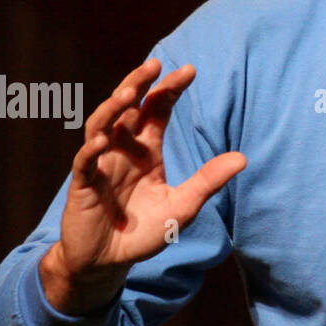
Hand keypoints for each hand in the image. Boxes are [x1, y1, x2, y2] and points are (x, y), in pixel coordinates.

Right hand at [40, 59, 246, 313]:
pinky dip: (92, 151)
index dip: (169, 90)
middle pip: (128, 108)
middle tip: (156, 63)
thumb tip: (243, 158)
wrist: (109, 262)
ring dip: (112, 109)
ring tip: (128, 92)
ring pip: (101, 126)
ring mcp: (100, 165)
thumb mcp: (183, 206)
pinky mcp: (83, 186)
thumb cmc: (144, 232)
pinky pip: (84, 163)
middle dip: (138, 84)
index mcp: (147, 151)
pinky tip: (104, 141)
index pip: (157, 111)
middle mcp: (122, 151)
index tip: (189, 70)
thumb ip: (208, 181)